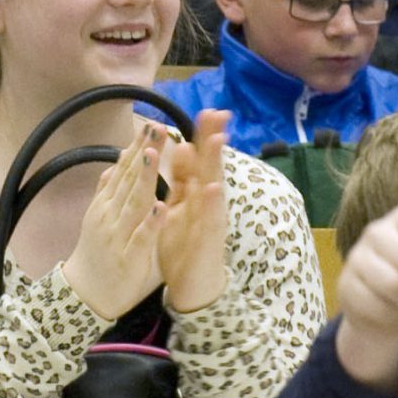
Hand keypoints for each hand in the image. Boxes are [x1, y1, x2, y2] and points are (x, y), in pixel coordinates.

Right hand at [61, 127, 162, 323]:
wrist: (86, 295)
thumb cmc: (99, 253)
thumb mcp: (101, 218)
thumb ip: (108, 192)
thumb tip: (113, 165)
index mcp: (108, 204)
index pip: (125, 170)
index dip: (139, 148)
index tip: (153, 124)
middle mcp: (111, 215)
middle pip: (130, 180)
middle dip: (144, 153)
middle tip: (158, 128)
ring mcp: (119, 235)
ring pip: (134, 203)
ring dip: (145, 179)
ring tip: (155, 155)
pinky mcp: (130, 257)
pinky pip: (141, 238)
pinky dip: (151, 223)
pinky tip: (161, 207)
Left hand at [154, 110, 229, 316]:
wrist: (194, 287)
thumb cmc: (184, 246)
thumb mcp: (179, 208)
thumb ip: (180, 180)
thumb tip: (181, 147)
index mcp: (194, 194)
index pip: (199, 160)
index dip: (203, 136)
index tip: (208, 110)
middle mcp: (207, 203)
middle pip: (211, 166)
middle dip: (214, 140)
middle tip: (219, 112)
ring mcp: (210, 220)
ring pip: (214, 187)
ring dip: (215, 164)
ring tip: (218, 139)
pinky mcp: (208, 240)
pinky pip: (210, 219)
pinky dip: (210, 203)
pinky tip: (212, 187)